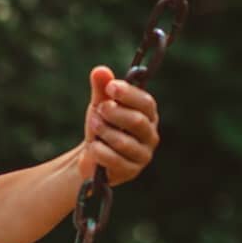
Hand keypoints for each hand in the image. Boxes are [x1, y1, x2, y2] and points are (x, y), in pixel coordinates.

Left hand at [78, 65, 159, 183]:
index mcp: (148, 115)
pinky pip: (114, 159)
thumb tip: (100, 70)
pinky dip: (99, 150)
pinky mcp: (130, 171)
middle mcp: (150, 135)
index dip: (128, 94)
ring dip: (103, 131)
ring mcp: (142, 155)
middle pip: (137, 121)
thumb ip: (101, 88)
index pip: (146, 102)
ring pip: (124, 142)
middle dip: (114, 113)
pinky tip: (93, 147)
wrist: (91, 157)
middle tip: (99, 109)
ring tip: (93, 125)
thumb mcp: (100, 105)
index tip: (110, 87)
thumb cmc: (101, 126)